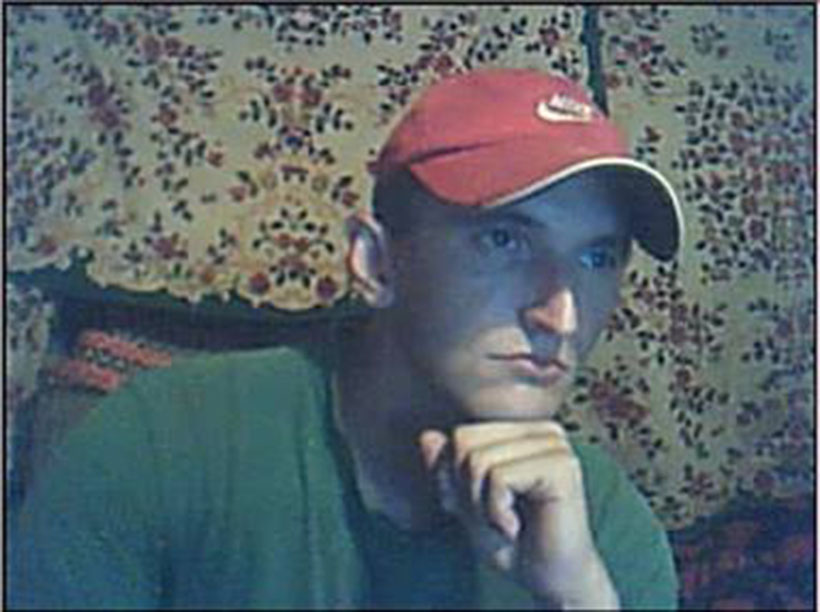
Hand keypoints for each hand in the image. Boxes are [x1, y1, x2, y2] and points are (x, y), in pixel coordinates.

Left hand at [419, 421, 618, 608]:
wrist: (549, 581)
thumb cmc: (514, 543)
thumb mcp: (466, 502)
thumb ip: (447, 468)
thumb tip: (427, 437)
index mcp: (523, 432)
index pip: (462, 435)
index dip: (455, 477)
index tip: (480, 508)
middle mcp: (542, 431)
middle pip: (465, 442)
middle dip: (467, 490)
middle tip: (494, 518)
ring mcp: (554, 445)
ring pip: (478, 460)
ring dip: (481, 506)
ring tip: (506, 524)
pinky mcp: (560, 466)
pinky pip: (499, 477)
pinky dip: (496, 512)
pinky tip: (515, 527)